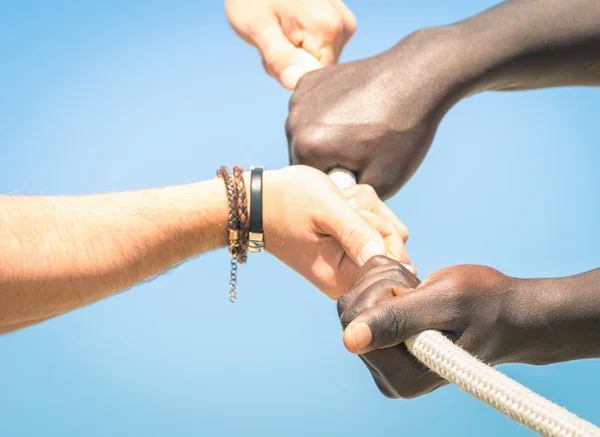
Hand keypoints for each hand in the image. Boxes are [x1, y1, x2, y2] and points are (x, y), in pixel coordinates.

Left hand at [225, 0, 355, 88]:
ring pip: (320, 59)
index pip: (318, 77)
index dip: (294, 73)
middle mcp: (343, 25)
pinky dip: (302, 44)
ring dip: (296, 55)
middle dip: (295, 64)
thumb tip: (294, 84)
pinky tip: (289, 27)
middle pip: (320, 68)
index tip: (276, 52)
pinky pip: (322, 47)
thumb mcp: (256, 27)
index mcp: (328, 28)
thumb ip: (278, 58)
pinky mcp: (340, 22)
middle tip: (274, 40)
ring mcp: (344, 22)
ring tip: (280, 31)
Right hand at [262, 166, 411, 298]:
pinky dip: (359, 209)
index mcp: (343, 278)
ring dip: (365, 209)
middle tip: (342, 207)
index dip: (383, 233)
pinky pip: (373, 227)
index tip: (355, 217)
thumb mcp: (328, 211)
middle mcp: (348, 278)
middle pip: (394, 244)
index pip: (394, 262)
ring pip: (386, 230)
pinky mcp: (348, 250)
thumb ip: (360, 235)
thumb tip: (397, 263)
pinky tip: (336, 206)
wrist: (257, 202)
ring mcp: (349, 264)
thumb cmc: (288, 202)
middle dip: (372, 217)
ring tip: (336, 205)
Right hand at [287, 26, 465, 198]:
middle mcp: (293, 121)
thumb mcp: (383, 183)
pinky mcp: (309, 79)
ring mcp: (299, 96)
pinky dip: (326, 114)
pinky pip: (310, 110)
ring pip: (305, 134)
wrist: (418, 77)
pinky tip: (353, 110)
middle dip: (329, 161)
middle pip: (305, 158)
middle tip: (363, 153)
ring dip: (325, 139)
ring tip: (359, 132)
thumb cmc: (403, 132)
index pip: (312, 184)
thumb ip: (352, 200)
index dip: (338, 183)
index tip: (364, 171)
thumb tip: (336, 209)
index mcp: (306, 147)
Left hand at [337, 256, 575, 397]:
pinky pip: (362, 301)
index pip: (353, 323)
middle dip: (381, 285)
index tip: (415, 288)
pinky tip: (413, 290)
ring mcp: (384, 362)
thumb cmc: (486, 304)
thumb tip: (349, 341)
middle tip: (419, 287)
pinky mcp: (384, 345)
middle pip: (350, 312)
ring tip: (421, 291)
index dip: (381, 292)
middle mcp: (388, 377)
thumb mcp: (444, 303)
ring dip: (384, 283)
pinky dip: (384, 283)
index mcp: (401, 378)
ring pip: (354, 303)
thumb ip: (397, 320)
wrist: (508, 313)